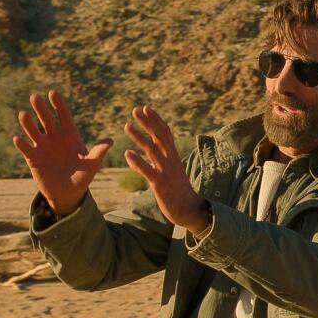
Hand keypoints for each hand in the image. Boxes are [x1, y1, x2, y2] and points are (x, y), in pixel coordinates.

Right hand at [13, 90, 112, 215]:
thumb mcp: (92, 164)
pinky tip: (17, 139)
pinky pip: (26, 149)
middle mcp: (55, 138)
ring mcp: (42, 147)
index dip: (59, 105)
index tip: (53, 93)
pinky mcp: (33, 159)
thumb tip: (111, 140)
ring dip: (28, 124)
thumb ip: (99, 152)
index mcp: (70, 136)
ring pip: (34, 132)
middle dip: (41, 109)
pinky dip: (21, 144)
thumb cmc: (83, 176)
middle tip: (35, 96)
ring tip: (23, 114)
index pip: (64, 117)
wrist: (68, 192)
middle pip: (47, 120)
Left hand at [122, 105, 208, 232]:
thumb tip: (147, 148)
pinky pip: (148, 171)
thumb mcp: (171, 170)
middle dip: (148, 122)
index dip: (156, 120)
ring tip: (126, 126)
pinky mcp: (161, 185)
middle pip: (160, 137)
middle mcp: (171, 161)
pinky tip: (127, 153)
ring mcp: (167, 172)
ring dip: (139, 137)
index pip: (165, 133)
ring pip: (152, 151)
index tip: (146, 108)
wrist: (190, 210)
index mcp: (173, 156)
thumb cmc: (179, 190)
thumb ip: (159, 158)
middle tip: (135, 110)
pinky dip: (138, 161)